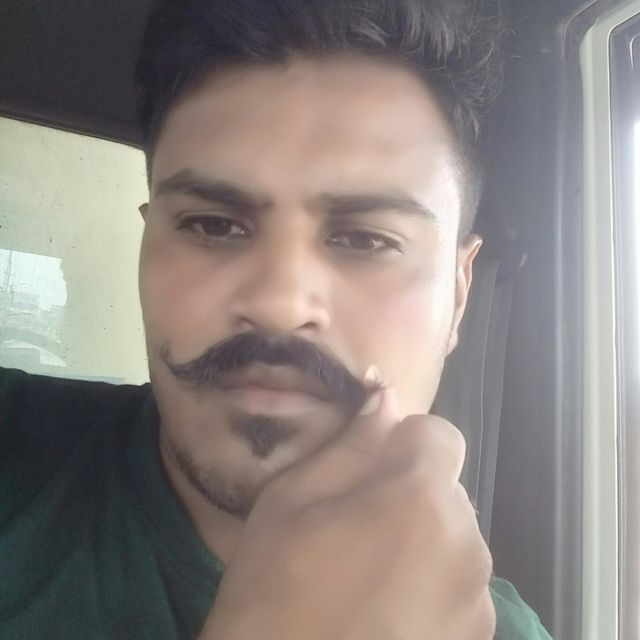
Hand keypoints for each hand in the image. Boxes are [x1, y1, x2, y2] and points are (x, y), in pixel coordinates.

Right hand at [200, 382, 495, 639]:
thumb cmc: (274, 589)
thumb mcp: (293, 500)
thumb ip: (352, 444)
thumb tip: (389, 397)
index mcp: (422, 498)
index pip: (440, 433)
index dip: (402, 443)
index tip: (366, 473)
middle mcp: (468, 544)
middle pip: (446, 488)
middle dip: (410, 492)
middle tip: (355, 530)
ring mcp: (479, 600)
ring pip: (453, 537)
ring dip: (422, 541)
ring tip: (368, 579)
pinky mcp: (477, 639)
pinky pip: (459, 586)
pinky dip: (432, 587)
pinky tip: (386, 614)